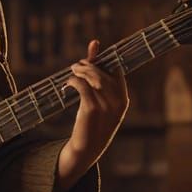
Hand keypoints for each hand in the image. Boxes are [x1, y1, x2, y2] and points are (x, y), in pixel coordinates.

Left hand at [55, 39, 128, 191]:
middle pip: (102, 72)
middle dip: (87, 65)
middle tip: (76, 66)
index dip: (103, 61)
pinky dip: (73, 81)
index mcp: (123, 99)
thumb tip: (94, 43)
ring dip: (80, 71)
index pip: (116, 70)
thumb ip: (97, 73)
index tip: (92, 58)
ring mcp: (105, 105)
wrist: (87, 148)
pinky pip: (82, 86)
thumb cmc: (93, 121)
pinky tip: (68, 84)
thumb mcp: (99, 99)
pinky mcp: (91, 109)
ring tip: (72, 72)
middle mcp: (117, 101)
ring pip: (92, 78)